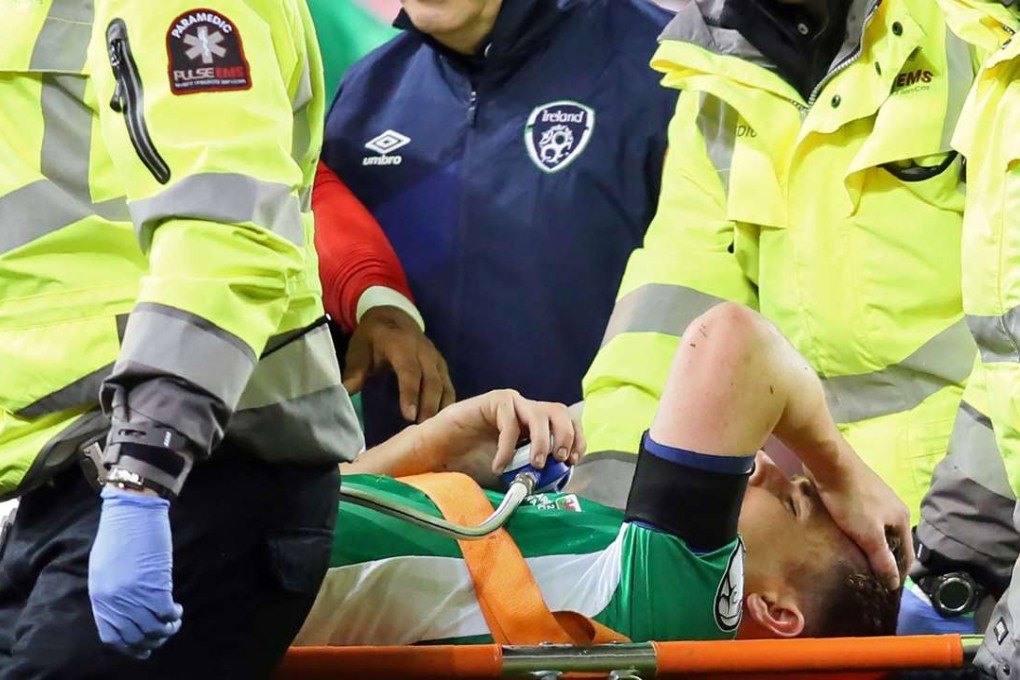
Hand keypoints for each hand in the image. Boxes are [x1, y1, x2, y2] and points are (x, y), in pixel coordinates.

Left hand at [89, 486, 182, 658]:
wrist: (132, 511)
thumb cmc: (119, 534)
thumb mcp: (103, 569)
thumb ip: (110, 593)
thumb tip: (124, 611)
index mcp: (99, 598)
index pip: (111, 637)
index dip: (129, 645)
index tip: (143, 644)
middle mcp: (115, 602)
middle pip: (134, 638)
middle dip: (151, 642)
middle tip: (163, 633)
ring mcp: (134, 595)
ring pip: (152, 630)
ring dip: (166, 631)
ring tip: (173, 622)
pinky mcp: (155, 586)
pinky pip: (166, 614)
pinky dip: (174, 616)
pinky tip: (177, 609)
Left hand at [344, 306, 454, 422]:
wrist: (392, 316)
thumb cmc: (372, 337)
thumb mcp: (359, 350)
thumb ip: (355, 372)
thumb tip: (346, 393)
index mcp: (401, 345)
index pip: (409, 371)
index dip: (410, 393)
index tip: (409, 416)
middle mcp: (423, 351)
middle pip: (431, 380)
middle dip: (429, 406)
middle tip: (423, 430)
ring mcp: (435, 358)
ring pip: (443, 384)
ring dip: (440, 407)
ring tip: (433, 429)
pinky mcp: (441, 365)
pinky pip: (448, 385)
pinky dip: (447, 403)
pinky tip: (441, 420)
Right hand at [413, 389, 585, 486]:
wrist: (436, 455)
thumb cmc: (472, 465)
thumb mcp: (509, 474)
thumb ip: (531, 475)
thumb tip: (555, 487)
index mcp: (534, 426)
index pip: (566, 422)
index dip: (576, 439)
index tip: (572, 461)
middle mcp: (525, 411)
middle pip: (559, 411)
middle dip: (566, 435)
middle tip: (559, 459)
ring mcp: (510, 404)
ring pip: (540, 412)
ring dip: (543, 440)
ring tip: (534, 464)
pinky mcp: (492, 401)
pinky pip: (510, 419)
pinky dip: (509, 445)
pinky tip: (499, 464)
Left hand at [809, 440, 912, 589]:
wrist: (829, 463)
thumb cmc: (851, 500)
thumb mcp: (868, 534)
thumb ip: (882, 559)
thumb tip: (895, 583)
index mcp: (902, 518)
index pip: (907, 555)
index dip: (898, 573)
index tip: (884, 590)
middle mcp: (894, 508)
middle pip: (893, 542)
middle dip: (883, 560)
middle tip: (868, 578)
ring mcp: (877, 499)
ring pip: (878, 530)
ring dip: (869, 546)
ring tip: (856, 562)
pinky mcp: (860, 493)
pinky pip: (864, 520)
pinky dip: (859, 532)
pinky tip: (846, 539)